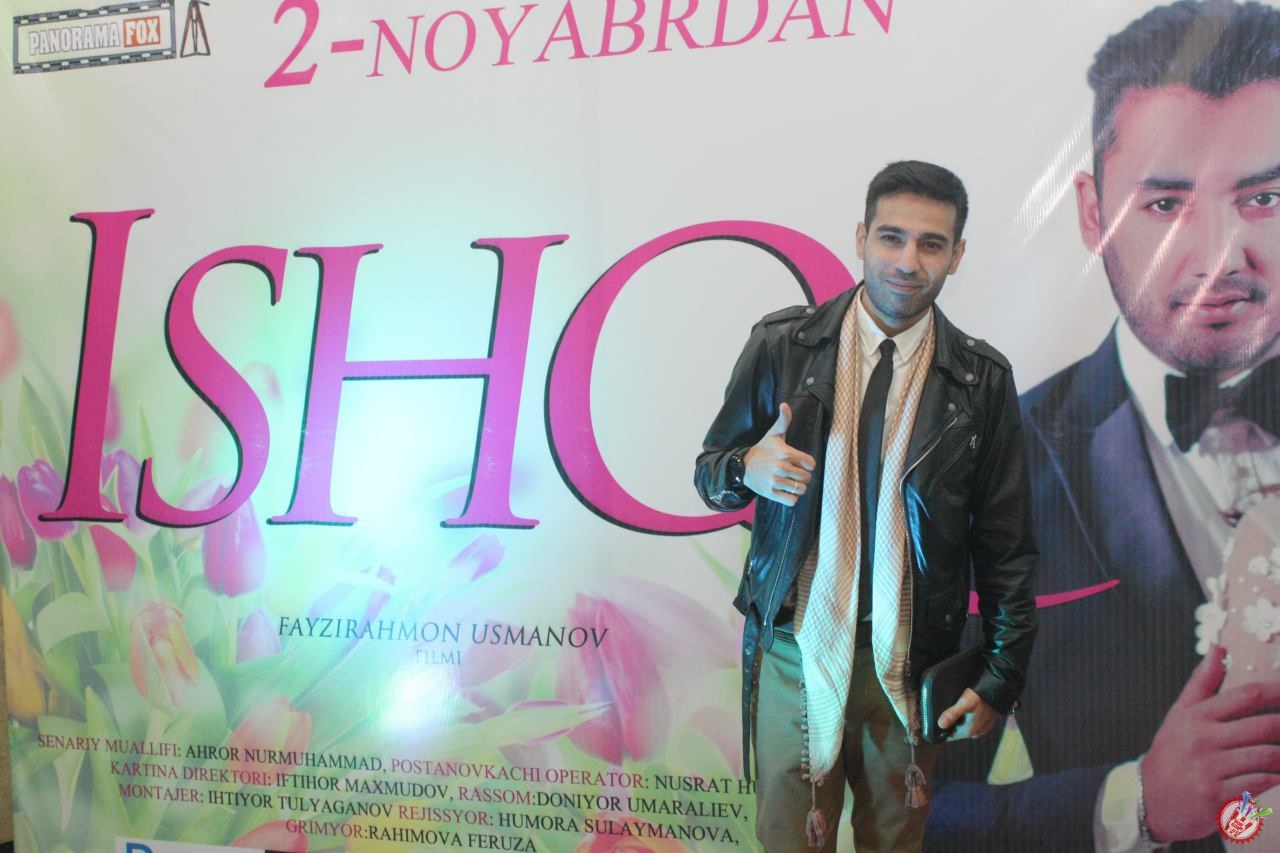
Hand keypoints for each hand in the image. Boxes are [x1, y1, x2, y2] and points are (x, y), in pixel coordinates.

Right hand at [743, 403, 815, 505]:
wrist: (743, 466)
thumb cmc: (763, 450)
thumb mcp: (773, 434)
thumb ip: (783, 420)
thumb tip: (784, 405)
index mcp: (785, 453)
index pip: (810, 464)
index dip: (807, 464)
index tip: (800, 463)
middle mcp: (781, 467)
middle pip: (806, 478)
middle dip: (803, 477)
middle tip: (794, 474)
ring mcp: (775, 481)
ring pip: (800, 489)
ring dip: (798, 488)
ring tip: (791, 483)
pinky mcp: (770, 493)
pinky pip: (791, 501)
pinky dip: (791, 498)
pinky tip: (785, 491)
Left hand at [937, 687, 997, 739]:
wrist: (997, 691)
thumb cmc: (980, 697)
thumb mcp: (964, 703)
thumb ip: (952, 714)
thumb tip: (940, 725)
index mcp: (969, 731)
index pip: (950, 736)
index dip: (943, 730)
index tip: (938, 721)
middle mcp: (976, 733)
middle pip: (958, 731)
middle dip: (951, 724)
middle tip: (947, 712)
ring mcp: (982, 729)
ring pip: (965, 727)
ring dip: (960, 721)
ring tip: (957, 709)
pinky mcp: (987, 723)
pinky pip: (973, 724)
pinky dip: (968, 719)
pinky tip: (967, 710)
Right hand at [1142, 646, 1279, 841]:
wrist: (1148, 799)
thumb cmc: (1170, 753)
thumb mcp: (1180, 714)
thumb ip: (1202, 682)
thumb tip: (1219, 649)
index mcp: (1196, 716)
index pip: (1247, 695)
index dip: (1278, 692)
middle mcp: (1203, 739)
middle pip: (1265, 726)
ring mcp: (1210, 769)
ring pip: (1268, 756)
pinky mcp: (1218, 796)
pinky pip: (1261, 783)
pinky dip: (1276, 778)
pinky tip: (1277, 774)